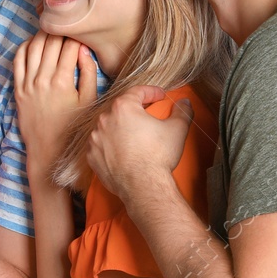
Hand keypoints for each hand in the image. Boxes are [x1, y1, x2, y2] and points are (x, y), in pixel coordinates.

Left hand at [13, 34, 98, 175]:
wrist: (49, 150)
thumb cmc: (73, 127)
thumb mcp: (88, 101)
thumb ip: (88, 73)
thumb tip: (83, 49)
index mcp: (62, 81)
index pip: (69, 46)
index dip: (76, 35)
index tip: (81, 32)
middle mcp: (42, 79)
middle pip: (50, 42)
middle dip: (61, 31)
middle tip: (67, 27)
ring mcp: (28, 83)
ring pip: (33, 46)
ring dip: (42, 34)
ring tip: (52, 31)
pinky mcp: (18, 89)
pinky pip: (18, 60)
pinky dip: (25, 47)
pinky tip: (35, 43)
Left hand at [86, 86, 190, 201]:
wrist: (142, 186)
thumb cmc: (157, 156)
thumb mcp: (177, 129)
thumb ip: (182, 111)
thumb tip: (184, 103)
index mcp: (123, 108)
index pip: (137, 91)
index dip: (151, 91)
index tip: (160, 96)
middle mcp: (104, 119)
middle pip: (120, 108)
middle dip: (135, 109)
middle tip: (148, 113)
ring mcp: (95, 138)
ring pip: (108, 126)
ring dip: (120, 126)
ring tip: (134, 133)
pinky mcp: (92, 156)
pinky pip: (101, 144)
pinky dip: (110, 144)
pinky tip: (122, 149)